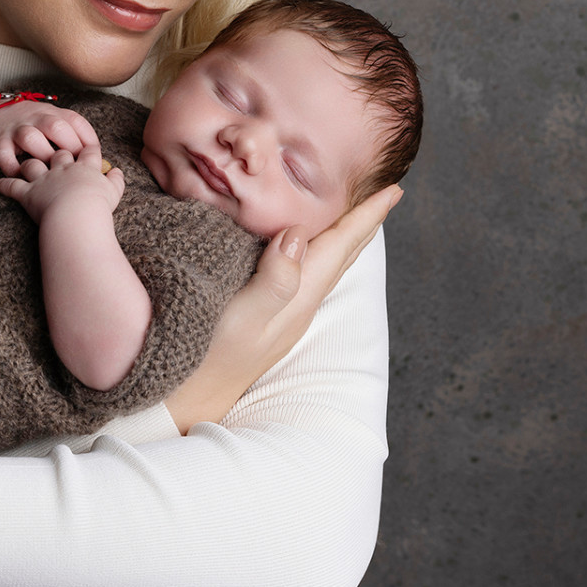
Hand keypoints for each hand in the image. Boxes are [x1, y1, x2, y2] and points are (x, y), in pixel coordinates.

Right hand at [0, 102, 99, 175]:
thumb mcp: (55, 120)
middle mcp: (37, 118)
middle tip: (76, 171)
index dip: (88, 140)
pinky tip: (21, 177)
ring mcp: (18, 128)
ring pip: (30, 137)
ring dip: (41, 155)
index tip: (95, 159)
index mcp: (55, 113)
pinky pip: (3, 153)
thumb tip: (98, 161)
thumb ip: (74, 135)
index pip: (76, 122)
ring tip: (49, 174)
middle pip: (55, 126)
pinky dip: (11, 167)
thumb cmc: (35, 123)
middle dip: (69, 147)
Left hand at [0, 145, 124, 221]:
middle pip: (58, 153)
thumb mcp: (114, 192)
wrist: (77, 214)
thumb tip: (118, 171)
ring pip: (32, 164)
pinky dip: (3, 185)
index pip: (87, 151)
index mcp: (84, 167)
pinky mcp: (28, 193)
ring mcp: (43, 179)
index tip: (88, 148)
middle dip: (56, 151)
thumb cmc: (98, 205)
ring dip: (28, 164)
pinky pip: (12, 187)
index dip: (88, 148)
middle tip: (55, 152)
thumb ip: (117, 180)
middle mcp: (62, 168)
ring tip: (24, 164)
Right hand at [165, 184, 402, 432]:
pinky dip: (320, 250)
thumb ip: (274, 279)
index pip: (341, 247)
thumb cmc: (211, 354)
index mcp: (300, 296)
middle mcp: (302, 304)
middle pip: (343, 255)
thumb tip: (300, 235)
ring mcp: (288, 313)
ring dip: (346, 237)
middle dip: (365, 223)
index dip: (366, 217)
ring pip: (329, 265)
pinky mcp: (271, 316)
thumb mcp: (242, 316)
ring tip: (359, 215)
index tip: (394, 189)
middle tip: (388, 193)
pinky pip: (309, 273)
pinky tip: (310, 247)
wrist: (191, 398)